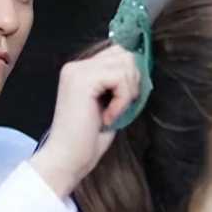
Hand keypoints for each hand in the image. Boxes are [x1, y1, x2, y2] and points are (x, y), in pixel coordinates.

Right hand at [30, 44, 140, 196]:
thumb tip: (143, 68)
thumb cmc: (88, 139)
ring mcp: (77, 71)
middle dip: (133, 80)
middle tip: (122, 106)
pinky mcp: (82, 80)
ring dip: (128, 92)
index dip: (132, 73)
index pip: (118, 52)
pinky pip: (120, 79)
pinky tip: (108, 117)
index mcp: (80, 70)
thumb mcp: (109, 104)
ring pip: (125, 65)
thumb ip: (119, 84)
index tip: (128, 99)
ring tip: (114, 113)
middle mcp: (76, 66)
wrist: (68, 159)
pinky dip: (122, 100)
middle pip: (124, 53)